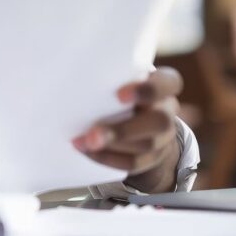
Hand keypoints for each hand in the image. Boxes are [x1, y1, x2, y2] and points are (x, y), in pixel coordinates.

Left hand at [72, 68, 182, 193]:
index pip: (169, 83)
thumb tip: (65, 73)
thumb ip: (107, 75)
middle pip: (159, 121)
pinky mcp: (153, 157)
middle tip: (93, 133)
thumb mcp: (121, 77)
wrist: (139, 120)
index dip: (149, 90)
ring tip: (84, 142)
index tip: (120, 95)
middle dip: (123, 130)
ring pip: (147, 145)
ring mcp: (164, 136)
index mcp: (163, 84)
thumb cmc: (121, 89)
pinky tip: (88, 152)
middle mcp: (167, 109)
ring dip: (111, 146)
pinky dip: (109, 159)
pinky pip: (135, 163)